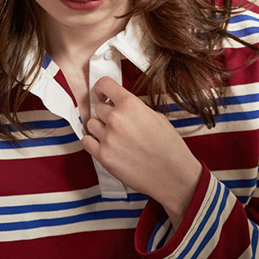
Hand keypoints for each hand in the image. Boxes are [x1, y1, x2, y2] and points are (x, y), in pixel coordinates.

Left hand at [82, 76, 202, 220]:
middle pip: (98, 108)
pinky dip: (93, 142)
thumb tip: (121, 107)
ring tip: (114, 137)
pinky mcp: (103, 156)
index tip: (103, 94)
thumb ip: (135, 109)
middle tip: (119, 124)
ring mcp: (108, 138)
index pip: (104, 84)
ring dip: (100, 128)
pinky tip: (105, 145)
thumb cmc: (169, 147)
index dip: (101, 89)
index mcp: (131, 105)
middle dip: (107, 114)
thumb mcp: (157, 117)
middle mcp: (117, 119)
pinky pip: (86, 142)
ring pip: (91, 124)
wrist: (172, 174)